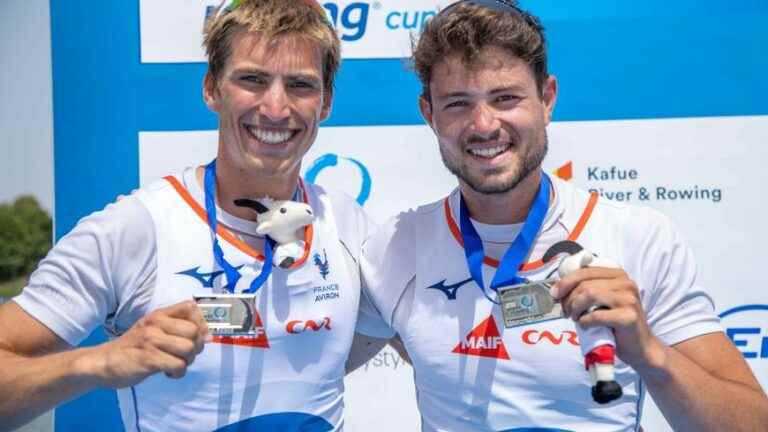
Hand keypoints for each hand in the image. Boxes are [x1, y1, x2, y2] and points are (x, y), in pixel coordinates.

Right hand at [88, 300, 207, 387]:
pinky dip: (177, 372)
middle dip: (196, 347)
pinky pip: (178, 365)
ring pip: (188, 349)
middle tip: (184, 355)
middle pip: (194, 331)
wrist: (103, 362)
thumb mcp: (155, 330)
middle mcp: (156, 323)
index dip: (200, 323)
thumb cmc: (134, 347)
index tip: (194, 337)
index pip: (191, 308)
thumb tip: (210, 336)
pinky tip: (167, 372)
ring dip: (187, 361)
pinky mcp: (147, 359)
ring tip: (175, 364)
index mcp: (159, 314)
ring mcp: (151, 340)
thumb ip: (180, 329)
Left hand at [553, 267, 665, 370]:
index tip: (555, 294)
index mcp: (618, 275)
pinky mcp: (628, 317)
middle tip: (565, 311)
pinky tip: (585, 325)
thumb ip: (587, 290)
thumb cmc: (615, 324)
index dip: (566, 282)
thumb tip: (558, 289)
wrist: (640, 347)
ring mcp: (629, 299)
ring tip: (575, 317)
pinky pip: (596, 315)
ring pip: (590, 295)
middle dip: (569, 298)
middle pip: (585, 284)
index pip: (585, 271)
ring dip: (576, 308)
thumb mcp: (602, 301)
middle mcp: (626, 283)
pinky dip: (585, 321)